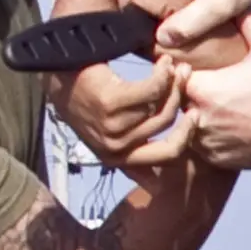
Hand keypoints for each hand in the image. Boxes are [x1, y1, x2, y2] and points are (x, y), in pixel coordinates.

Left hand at [47, 61, 184, 164]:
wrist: (55, 71)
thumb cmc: (83, 98)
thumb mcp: (106, 134)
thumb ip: (131, 154)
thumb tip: (156, 186)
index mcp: (117, 157)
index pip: (167, 155)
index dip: (187, 134)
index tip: (196, 113)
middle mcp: (115, 147)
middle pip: (167, 124)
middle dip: (182, 97)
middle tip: (187, 75)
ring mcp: (112, 127)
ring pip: (160, 106)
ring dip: (173, 81)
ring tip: (173, 65)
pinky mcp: (110, 104)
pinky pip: (152, 89)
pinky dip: (162, 74)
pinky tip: (164, 63)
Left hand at [181, 14, 250, 170]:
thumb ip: (248, 23)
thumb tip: (237, 4)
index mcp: (202, 89)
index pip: (171, 76)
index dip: (179, 70)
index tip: (190, 67)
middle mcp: (197, 117)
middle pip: (176, 102)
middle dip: (187, 94)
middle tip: (206, 88)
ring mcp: (205, 142)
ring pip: (186, 126)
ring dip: (196, 117)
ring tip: (215, 109)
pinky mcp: (215, 159)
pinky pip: (200, 147)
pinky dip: (208, 138)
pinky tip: (224, 128)